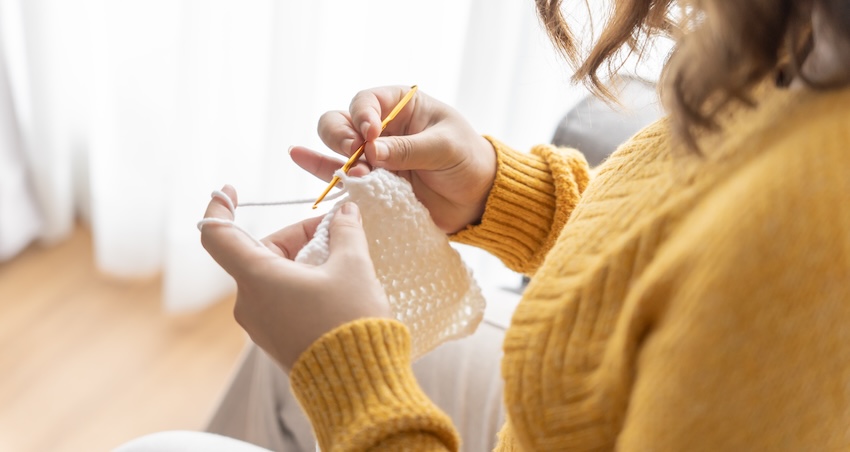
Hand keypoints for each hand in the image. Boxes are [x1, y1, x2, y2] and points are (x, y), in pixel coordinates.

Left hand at [200, 185, 390, 370]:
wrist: (359, 386)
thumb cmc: (351, 322)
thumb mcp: (353, 267)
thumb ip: (345, 232)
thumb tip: (345, 213)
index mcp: (257, 278)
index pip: (217, 234)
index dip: (219, 207)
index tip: (230, 190)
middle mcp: (249, 303)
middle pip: (261, 252)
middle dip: (299, 236)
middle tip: (338, 232)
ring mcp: (261, 326)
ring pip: (274, 276)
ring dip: (305, 260)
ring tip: (345, 262)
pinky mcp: (277, 341)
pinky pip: (281, 300)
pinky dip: (304, 284)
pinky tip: (337, 287)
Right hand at [289, 86, 496, 233]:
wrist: (475, 199)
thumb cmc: (467, 161)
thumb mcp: (445, 148)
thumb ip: (410, 149)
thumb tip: (373, 151)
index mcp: (401, 105)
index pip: (368, 101)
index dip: (363, 115)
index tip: (372, 134)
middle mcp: (380, 127)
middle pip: (341, 121)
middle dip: (343, 136)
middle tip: (359, 155)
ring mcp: (371, 156)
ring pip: (334, 146)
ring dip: (336, 157)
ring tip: (354, 173)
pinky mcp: (369, 183)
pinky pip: (336, 173)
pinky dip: (317, 165)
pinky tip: (297, 155)